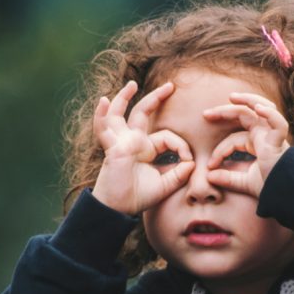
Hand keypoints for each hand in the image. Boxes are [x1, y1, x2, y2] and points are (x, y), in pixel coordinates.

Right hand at [91, 81, 194, 214]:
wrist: (118, 209)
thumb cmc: (137, 197)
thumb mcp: (165, 185)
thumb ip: (179, 174)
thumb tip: (192, 163)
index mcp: (146, 149)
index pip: (166, 136)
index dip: (181, 146)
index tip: (189, 160)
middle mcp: (132, 142)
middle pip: (143, 113)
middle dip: (156, 99)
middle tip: (171, 86)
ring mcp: (120, 142)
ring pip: (120, 114)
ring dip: (124, 98)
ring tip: (132, 84)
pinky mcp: (113, 148)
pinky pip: (104, 129)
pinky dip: (102, 115)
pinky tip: (103, 101)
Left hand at [202, 92, 289, 196]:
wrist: (286, 195)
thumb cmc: (270, 187)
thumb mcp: (244, 183)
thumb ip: (228, 179)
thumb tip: (208, 177)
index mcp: (257, 143)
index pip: (234, 139)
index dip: (220, 150)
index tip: (210, 166)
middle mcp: (265, 135)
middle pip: (244, 115)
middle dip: (225, 112)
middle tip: (205, 115)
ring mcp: (273, 136)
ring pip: (261, 109)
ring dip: (247, 100)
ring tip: (232, 97)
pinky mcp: (280, 142)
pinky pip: (278, 123)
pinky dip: (270, 114)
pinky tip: (257, 108)